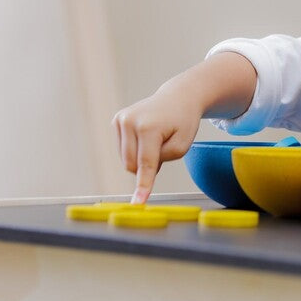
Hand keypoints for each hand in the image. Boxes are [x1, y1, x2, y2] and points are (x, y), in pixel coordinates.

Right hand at [113, 82, 203, 203]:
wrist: (178, 98)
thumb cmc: (183, 122)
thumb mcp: (183, 145)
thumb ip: (163, 160)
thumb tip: (138, 171)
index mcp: (149, 127)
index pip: (146, 163)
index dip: (143, 185)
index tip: (138, 202)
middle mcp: (130, 121)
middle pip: (131, 165)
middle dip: (147, 166)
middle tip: (163, 148)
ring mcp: (121, 119)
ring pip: (125, 159)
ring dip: (141, 157)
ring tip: (156, 138)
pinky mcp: (117, 120)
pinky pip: (123, 150)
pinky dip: (136, 149)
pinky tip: (147, 135)